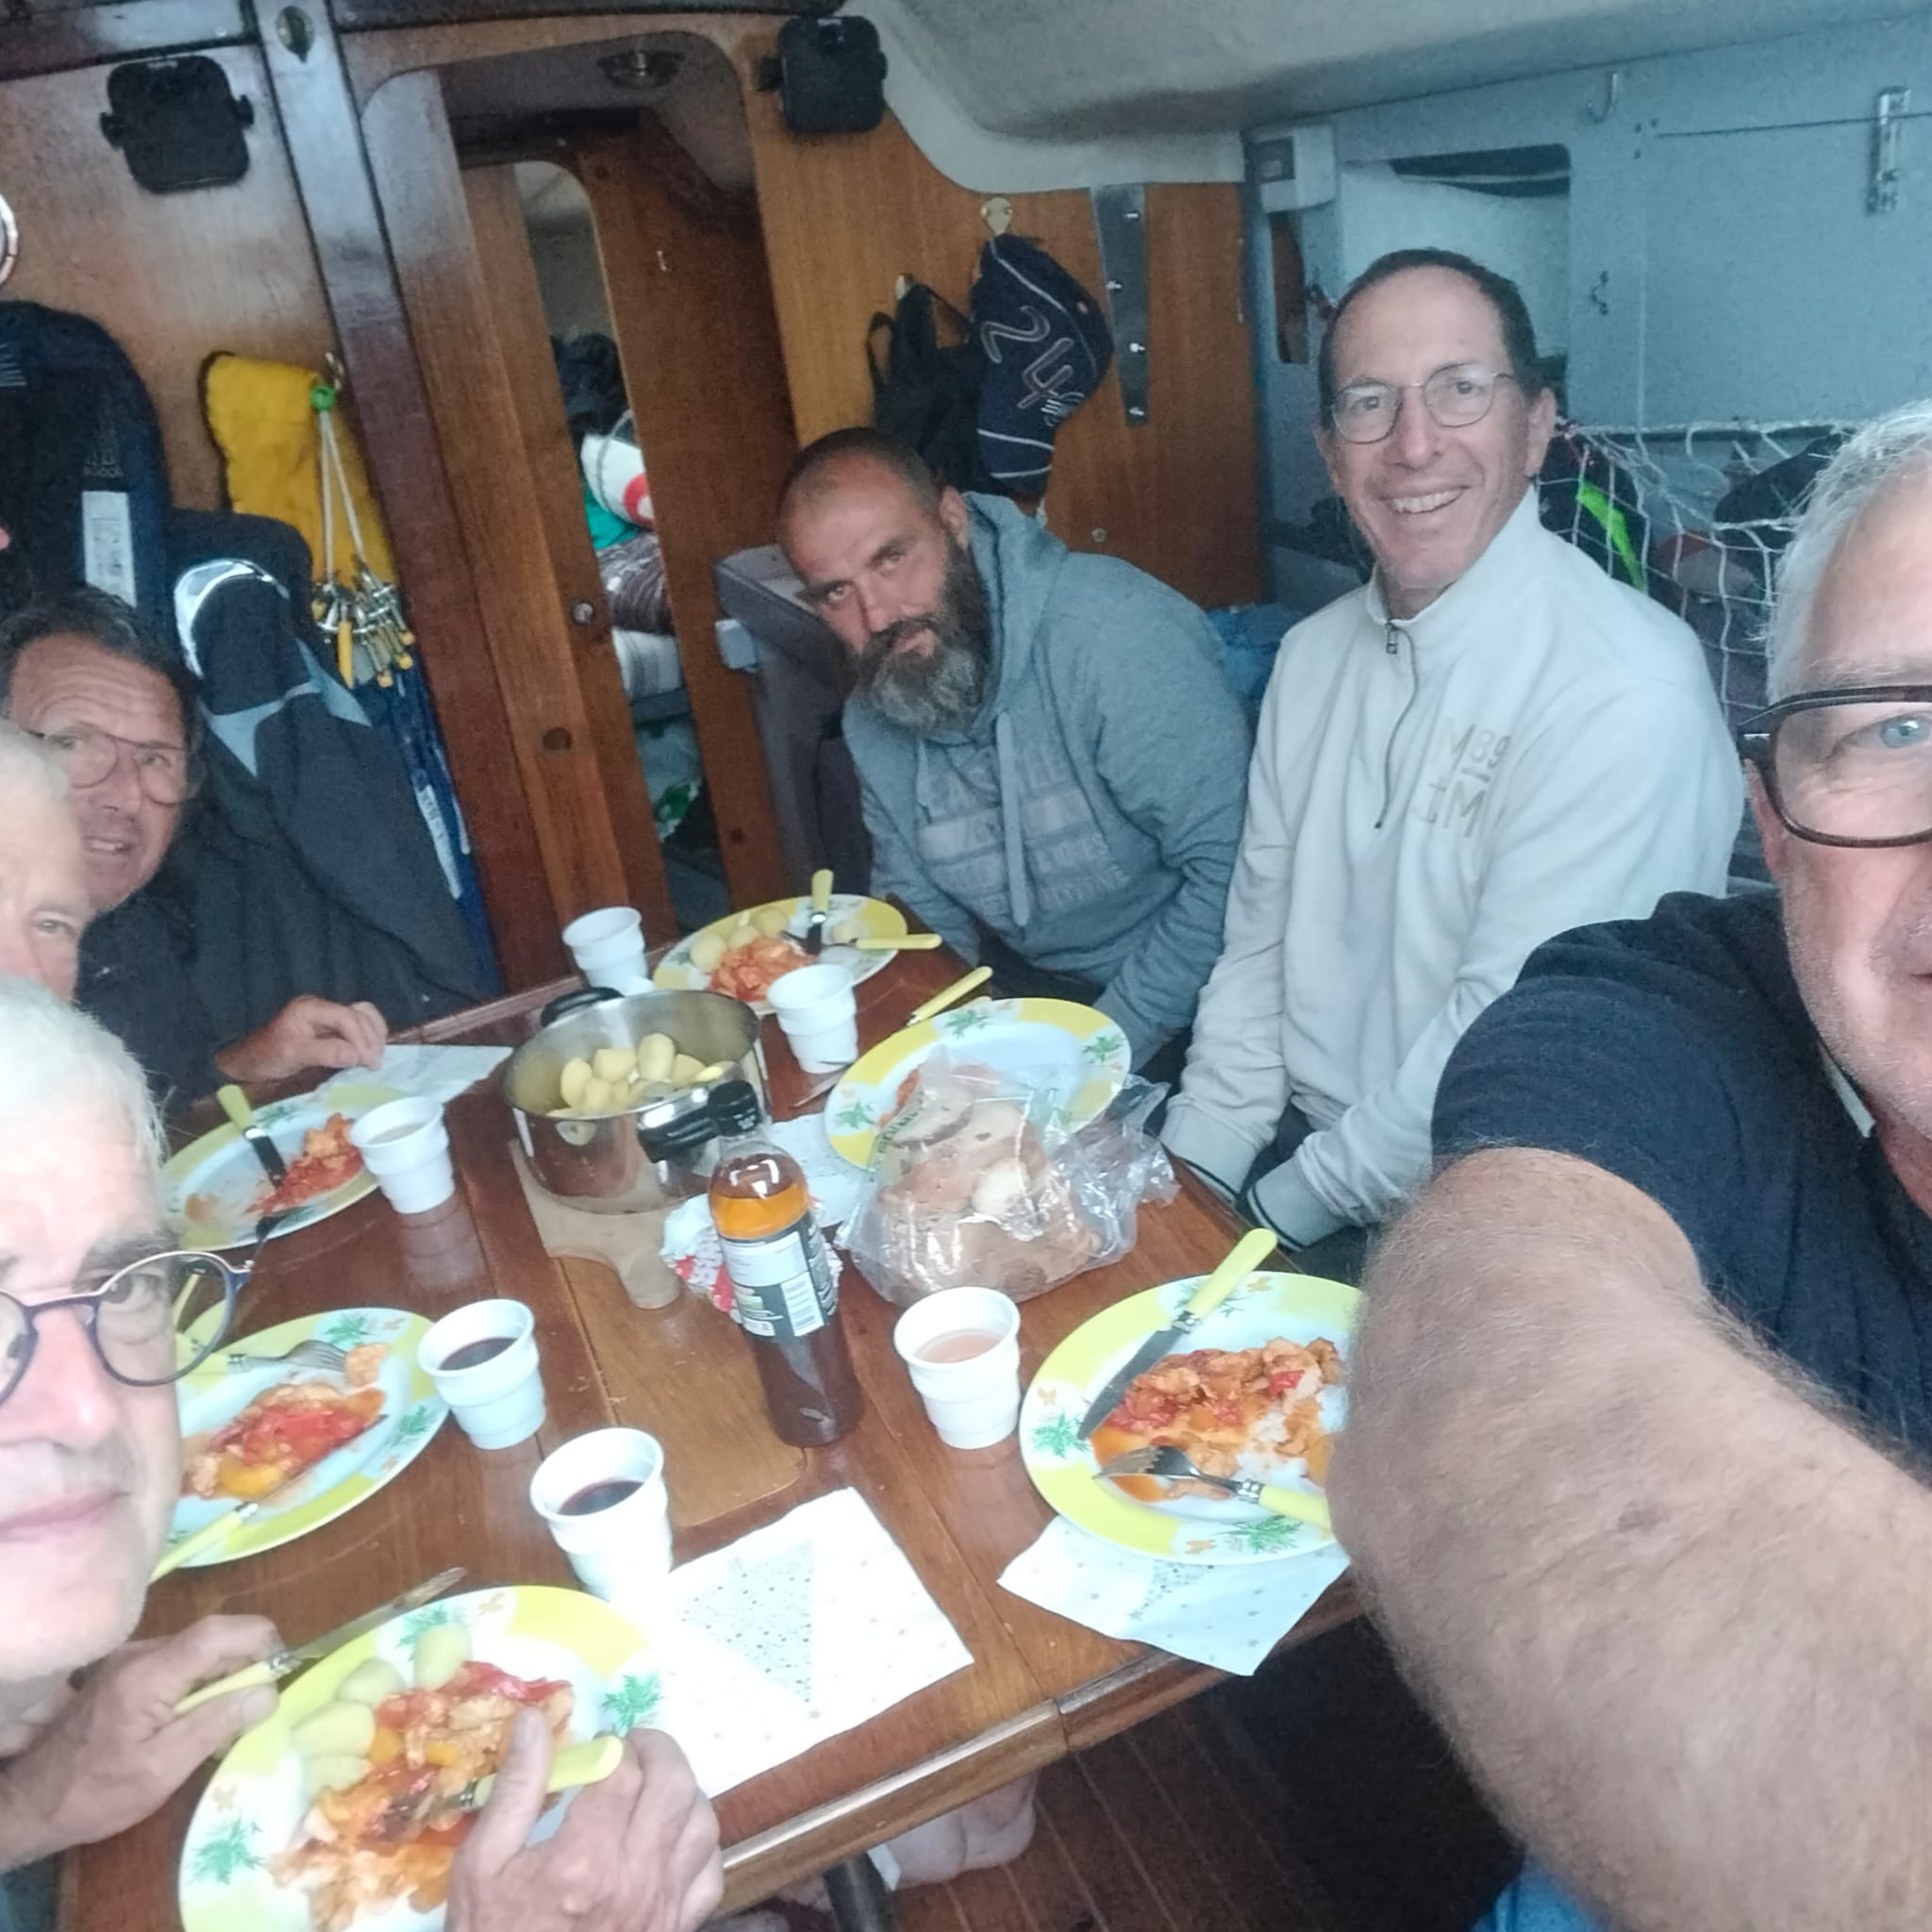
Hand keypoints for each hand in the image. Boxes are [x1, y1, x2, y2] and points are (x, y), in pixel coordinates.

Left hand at [0, 1617, 278, 1863]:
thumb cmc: (97, 1795)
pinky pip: (178, 1660)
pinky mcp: (124, 1671)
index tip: (284, 1669)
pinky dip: (201, 1679)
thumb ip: (216, 1726)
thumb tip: (269, 1692)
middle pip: (210, 1636)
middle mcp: (138, 1654)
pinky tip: (199, 1715)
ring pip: (196, 1647)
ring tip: (232, 1714)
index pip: (217, 1632)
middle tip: (261, 1701)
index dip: (260, 1640)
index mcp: (148, 1675)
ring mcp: (129, 1659)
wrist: (32, 1806)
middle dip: (246, 1660)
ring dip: (224, 1671)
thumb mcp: (163, 1771)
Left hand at [216, 996, 387, 1082]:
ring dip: (374, 1036)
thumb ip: (326, 1053)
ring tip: (375, 1059)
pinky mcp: (331, 1028)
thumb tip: (359, 1056)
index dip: (362, 1038)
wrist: (247, 1063)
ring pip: (363, 1016)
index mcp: (310, 1008)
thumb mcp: (292, 1056)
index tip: (369, 1062)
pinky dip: (369, 1038)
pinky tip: (369, 1054)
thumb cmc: (265, 1058)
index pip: (347, 1016)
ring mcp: (328, 1016)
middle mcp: (322, 1007)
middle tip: (374, 1065)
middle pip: (360, 1013)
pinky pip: (359, 1027)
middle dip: (371, 1038)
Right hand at [447, 1715, 721, 1931]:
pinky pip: (712, 1870)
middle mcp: (635, 1878)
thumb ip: (515, 1791)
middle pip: (675, 1784)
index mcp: (584, 1859)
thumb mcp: (482, 1868)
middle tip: (633, 1748)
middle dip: (657, 1751)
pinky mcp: (678, 1928)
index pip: (623, 1770)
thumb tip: (533, 1721)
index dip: (613, 1745)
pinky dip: (700, 1841)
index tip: (598, 1746)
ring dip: (682, 1790)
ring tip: (654, 1786)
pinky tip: (673, 1836)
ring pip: (703, 1820)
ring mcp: (663, 1906)